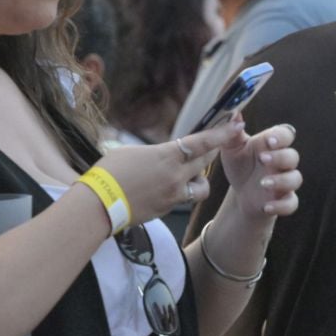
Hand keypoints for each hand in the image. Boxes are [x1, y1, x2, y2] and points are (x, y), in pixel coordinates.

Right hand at [92, 120, 238, 225]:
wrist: (99, 205)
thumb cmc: (108, 173)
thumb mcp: (130, 152)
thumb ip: (155, 153)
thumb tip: (161, 154)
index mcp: (166, 156)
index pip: (202, 143)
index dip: (222, 134)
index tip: (237, 125)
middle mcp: (175, 176)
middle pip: (206, 162)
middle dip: (211, 152)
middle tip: (213, 146)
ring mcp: (173, 195)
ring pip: (202, 187)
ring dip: (200, 179)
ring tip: (187, 175)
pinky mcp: (167, 210)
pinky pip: (183, 199)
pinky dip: (181, 193)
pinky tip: (164, 189)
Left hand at [220, 123, 302, 218]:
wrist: (241, 193)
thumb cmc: (240, 165)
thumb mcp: (231, 148)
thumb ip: (232, 132)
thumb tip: (233, 112)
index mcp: (271, 146)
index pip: (286, 135)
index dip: (281, 137)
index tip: (269, 141)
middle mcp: (282, 162)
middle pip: (293, 156)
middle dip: (280, 157)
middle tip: (262, 159)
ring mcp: (284, 182)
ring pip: (295, 178)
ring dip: (281, 180)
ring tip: (262, 183)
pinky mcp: (283, 200)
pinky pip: (291, 203)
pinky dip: (281, 206)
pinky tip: (266, 206)